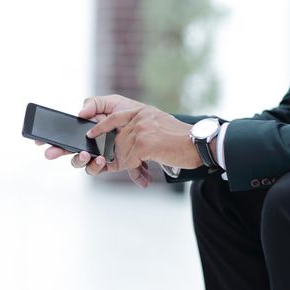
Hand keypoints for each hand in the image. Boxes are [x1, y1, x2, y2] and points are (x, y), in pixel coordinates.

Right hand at [35, 95, 150, 185]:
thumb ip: (95, 103)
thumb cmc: (130, 113)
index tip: (39, 140)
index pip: (65, 134)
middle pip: (68, 151)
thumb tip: (80, 113)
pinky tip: (102, 160)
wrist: (151, 126)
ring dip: (80, 161)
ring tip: (86, 155)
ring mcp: (100, 156)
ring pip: (82, 164)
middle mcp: (90, 144)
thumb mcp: (113, 102)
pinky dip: (98, 167)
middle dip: (58, 152)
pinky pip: (100, 170)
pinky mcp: (112, 165)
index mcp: (87, 129)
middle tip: (51, 152)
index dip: (50, 138)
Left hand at [87, 105, 202, 175]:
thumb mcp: (158, 126)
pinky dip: (135, 171)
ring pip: (123, 152)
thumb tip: (125, 147)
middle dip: (122, 157)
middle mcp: (139, 117)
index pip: (115, 116)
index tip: (91, 134)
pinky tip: (144, 177)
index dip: (101, 126)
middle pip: (118, 140)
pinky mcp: (143, 143)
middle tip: (135, 169)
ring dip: (132, 166)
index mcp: (142, 111)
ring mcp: (140, 129)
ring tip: (142, 175)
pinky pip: (130, 161)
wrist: (198, 144)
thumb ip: (140, 130)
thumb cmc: (180, 140)